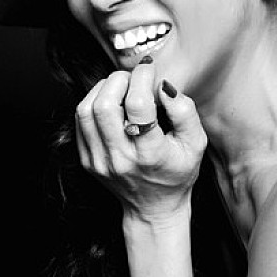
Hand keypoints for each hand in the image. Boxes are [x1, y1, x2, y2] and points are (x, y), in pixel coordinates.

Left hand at [75, 60, 207, 223]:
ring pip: (86, 110)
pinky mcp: (87, 159)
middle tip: (133, 78)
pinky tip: (110, 102)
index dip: (142, 77)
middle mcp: (120, 158)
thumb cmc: (177, 172)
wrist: (153, 208)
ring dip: (103, 89)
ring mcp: (99, 160)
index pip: (138, 105)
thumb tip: (164, 85)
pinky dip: (93, 102)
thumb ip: (184, 111)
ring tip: (120, 87)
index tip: (149, 69)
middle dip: (119, 80)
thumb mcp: (196, 143)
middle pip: (105, 105)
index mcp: (149, 154)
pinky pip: (80, 121)